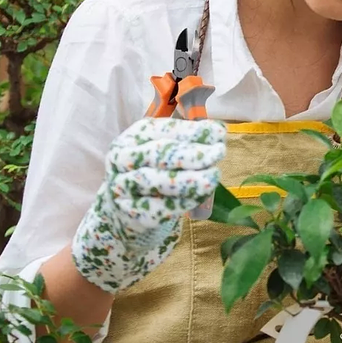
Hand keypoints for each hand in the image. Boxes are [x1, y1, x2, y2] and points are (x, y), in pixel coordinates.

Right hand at [72, 117, 225, 292]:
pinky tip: (199, 197)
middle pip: (159, 154)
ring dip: (188, 179)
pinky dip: (181, 202)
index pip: (163, 130)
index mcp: (133, 138)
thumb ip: (185, 142)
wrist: (122, 211)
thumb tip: (217, 131)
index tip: (219, 133)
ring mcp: (122, 187)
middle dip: (192, 153)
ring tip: (213, 177)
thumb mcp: (161, 153)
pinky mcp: (129, 212)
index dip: (191, 131)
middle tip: (219, 152)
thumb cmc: (150, 174)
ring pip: (157, 181)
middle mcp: (122, 159)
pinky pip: (158, 207)